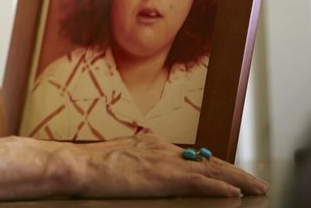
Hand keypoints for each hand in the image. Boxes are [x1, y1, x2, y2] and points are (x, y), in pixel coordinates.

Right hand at [71, 133, 267, 197]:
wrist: (78, 164)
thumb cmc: (87, 165)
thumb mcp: (115, 156)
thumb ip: (133, 158)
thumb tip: (140, 165)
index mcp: (149, 142)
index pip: (190, 154)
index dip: (212, 164)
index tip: (228, 171)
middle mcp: (161, 148)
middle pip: (206, 159)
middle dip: (233, 170)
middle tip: (254, 181)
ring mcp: (164, 161)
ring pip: (211, 169)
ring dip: (237, 179)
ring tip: (257, 187)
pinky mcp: (163, 176)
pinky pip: (200, 181)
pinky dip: (221, 187)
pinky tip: (236, 193)